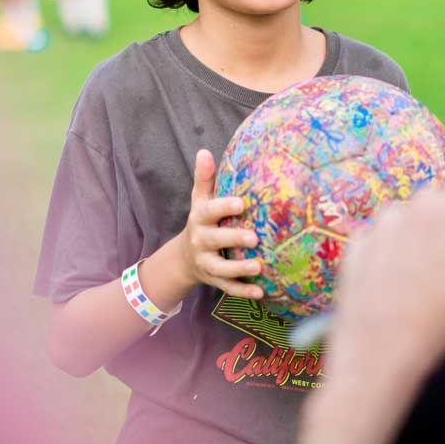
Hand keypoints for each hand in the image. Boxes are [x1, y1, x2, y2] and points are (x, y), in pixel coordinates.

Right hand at [178, 149, 264, 299]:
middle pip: (215, 240)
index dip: (224, 207)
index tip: (241, 203)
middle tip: (254, 238)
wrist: (183, 258)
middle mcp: (201, 241)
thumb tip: (204, 151)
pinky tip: (261, 292)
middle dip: (233, 239)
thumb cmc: (202, 222)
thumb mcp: (199, 200)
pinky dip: (243, 291)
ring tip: (259, 267)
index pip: (210, 211)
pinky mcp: (214, 281)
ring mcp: (207, 263)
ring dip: (239, 269)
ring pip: (221, 269)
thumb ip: (204, 178)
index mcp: (200, 219)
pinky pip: (228, 288)